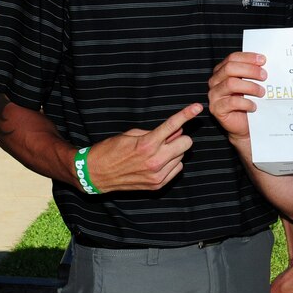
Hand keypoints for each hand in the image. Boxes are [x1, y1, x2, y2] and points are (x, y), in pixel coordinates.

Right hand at [81, 103, 201, 192]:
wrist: (95, 174)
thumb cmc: (111, 150)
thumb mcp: (131, 134)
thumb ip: (156, 132)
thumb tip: (178, 130)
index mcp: (147, 144)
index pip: (173, 126)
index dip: (187, 114)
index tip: (197, 107)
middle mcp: (155, 161)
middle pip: (186, 143)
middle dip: (179, 138)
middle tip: (166, 139)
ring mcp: (157, 175)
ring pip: (182, 157)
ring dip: (174, 152)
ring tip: (156, 153)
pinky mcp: (157, 185)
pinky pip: (177, 169)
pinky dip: (171, 164)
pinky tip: (157, 163)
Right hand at [207, 52, 266, 140]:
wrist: (244, 126)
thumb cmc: (248, 102)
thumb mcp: (250, 84)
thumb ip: (253, 73)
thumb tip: (266, 63)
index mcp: (222, 71)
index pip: (232, 58)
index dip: (248, 58)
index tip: (263, 60)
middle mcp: (215, 81)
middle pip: (230, 68)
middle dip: (250, 70)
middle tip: (264, 76)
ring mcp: (214, 95)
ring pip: (231, 83)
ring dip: (250, 86)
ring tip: (261, 92)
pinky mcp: (216, 109)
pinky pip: (232, 102)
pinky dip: (246, 103)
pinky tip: (254, 106)